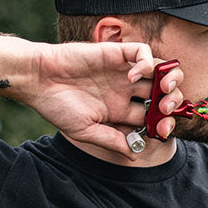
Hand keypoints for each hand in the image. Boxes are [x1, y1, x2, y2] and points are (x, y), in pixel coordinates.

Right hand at [29, 43, 184, 156]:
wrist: (36, 80)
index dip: (162, 123)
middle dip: (170, 103)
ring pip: (160, 71)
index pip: (153, 116)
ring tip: (159, 93)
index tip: (160, 131)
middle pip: (162, 94)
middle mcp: (125, 90)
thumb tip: (135, 155)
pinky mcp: (115, 53)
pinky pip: (143, 52)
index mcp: (120, 110)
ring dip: (167, 81)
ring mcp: (122, 71)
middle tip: (163, 111)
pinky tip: (133, 77)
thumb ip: (111, 141)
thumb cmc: (56, 106)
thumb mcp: (85, 131)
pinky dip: (147, 63)